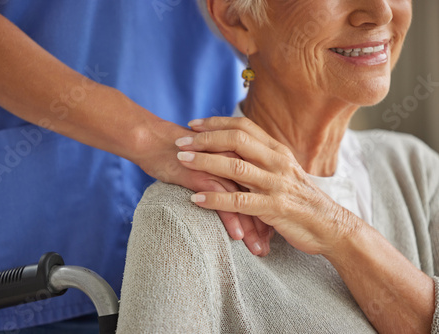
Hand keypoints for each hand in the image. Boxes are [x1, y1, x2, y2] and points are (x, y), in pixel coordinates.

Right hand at [135, 119, 270, 255]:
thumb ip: (223, 172)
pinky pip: (221, 200)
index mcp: (239, 155)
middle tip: (270, 246)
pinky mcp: (202, 175)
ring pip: (244, 200)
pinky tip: (237, 236)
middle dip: (267, 223)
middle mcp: (235, 160)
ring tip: (258, 250)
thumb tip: (230, 191)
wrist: (152, 139)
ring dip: (253, 228)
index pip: (263, 186)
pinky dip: (231, 219)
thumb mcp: (208, 159)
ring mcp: (220, 167)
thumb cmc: (179, 152)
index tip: (274, 233)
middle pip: (258, 195)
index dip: (270, 210)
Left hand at [176, 117, 360, 255]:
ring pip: (236, 167)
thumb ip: (262, 159)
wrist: (330, 226)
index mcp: (278, 151)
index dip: (217, 123)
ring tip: (181, 161)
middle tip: (179, 141)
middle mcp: (277, 162)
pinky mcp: (275, 208)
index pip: (244, 127)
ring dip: (205, 163)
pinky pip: (240, 202)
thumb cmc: (301, 199)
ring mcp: (276, 184)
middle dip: (205, 138)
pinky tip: (196, 199)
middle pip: (237, 141)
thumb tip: (235, 148)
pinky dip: (216, 199)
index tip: (193, 124)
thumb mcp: (284, 172)